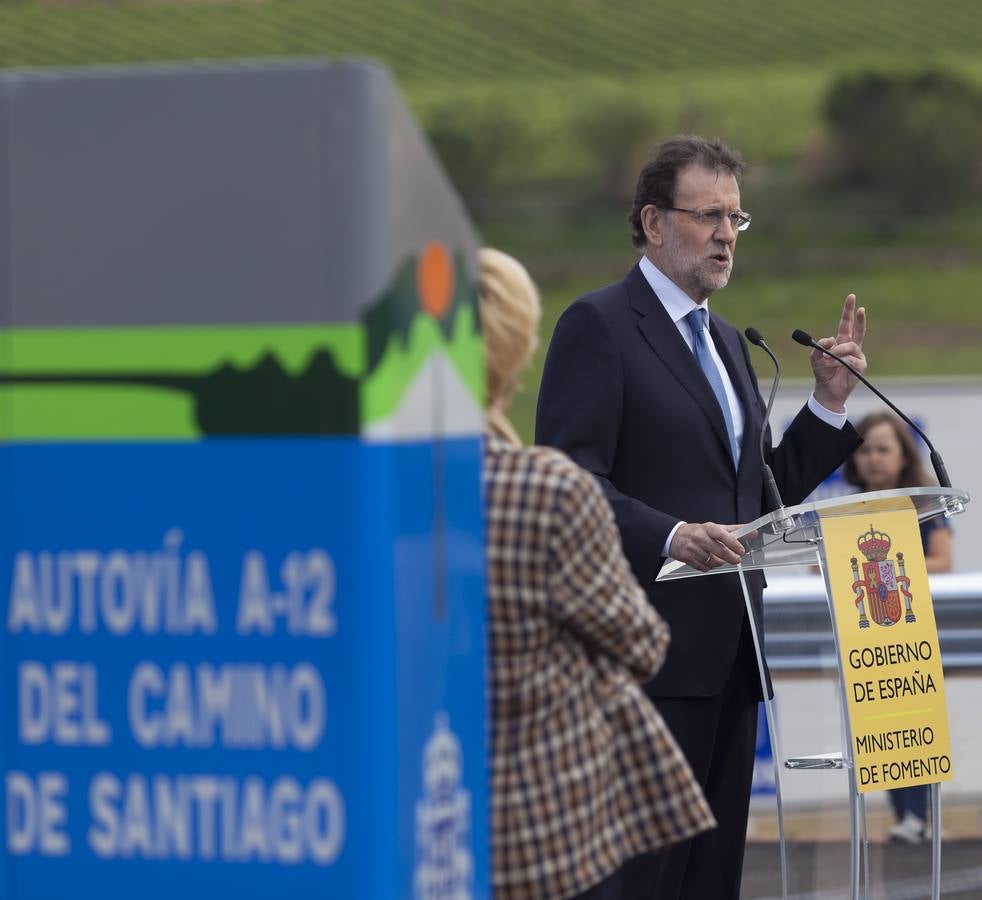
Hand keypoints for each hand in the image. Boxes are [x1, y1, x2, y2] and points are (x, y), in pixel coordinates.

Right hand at [670, 522, 745, 571]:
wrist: (674, 536)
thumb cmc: (697, 532)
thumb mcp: (714, 528)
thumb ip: (734, 530)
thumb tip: (752, 532)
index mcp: (707, 528)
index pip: (722, 535)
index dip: (733, 543)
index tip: (741, 550)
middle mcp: (699, 537)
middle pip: (719, 551)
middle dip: (730, 557)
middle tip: (736, 559)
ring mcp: (693, 549)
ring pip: (712, 561)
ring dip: (719, 562)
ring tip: (719, 558)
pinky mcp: (687, 558)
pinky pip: (704, 567)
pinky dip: (709, 566)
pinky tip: (708, 561)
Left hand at [811, 293, 866, 411]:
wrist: (827, 389)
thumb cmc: (822, 372)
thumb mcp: (814, 357)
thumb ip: (819, 346)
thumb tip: (831, 339)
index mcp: (841, 341)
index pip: (846, 323)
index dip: (848, 311)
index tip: (851, 297)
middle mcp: (852, 346)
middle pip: (858, 329)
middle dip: (858, 317)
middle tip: (859, 307)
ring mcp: (858, 355)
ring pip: (849, 346)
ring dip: (836, 352)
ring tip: (827, 359)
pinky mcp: (860, 365)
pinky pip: (850, 359)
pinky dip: (839, 361)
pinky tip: (834, 366)